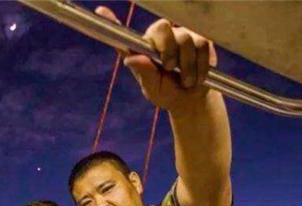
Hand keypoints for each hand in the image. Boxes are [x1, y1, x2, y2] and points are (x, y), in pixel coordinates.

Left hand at [95, 6, 216, 111]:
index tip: (100, 11)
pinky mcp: (199, 38)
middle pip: (162, 27)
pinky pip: (202, 44)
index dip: (111, 21)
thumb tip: (131, 59)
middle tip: (170, 69)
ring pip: (185, 37)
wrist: (191, 100)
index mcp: (141, 49)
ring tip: (186, 81)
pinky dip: (201, 64)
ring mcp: (179, 35)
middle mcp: (158, 37)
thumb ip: (144, 73)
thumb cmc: (167, 93)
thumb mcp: (153, 89)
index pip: (125, 34)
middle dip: (168, 49)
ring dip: (187, 65)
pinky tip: (198, 76)